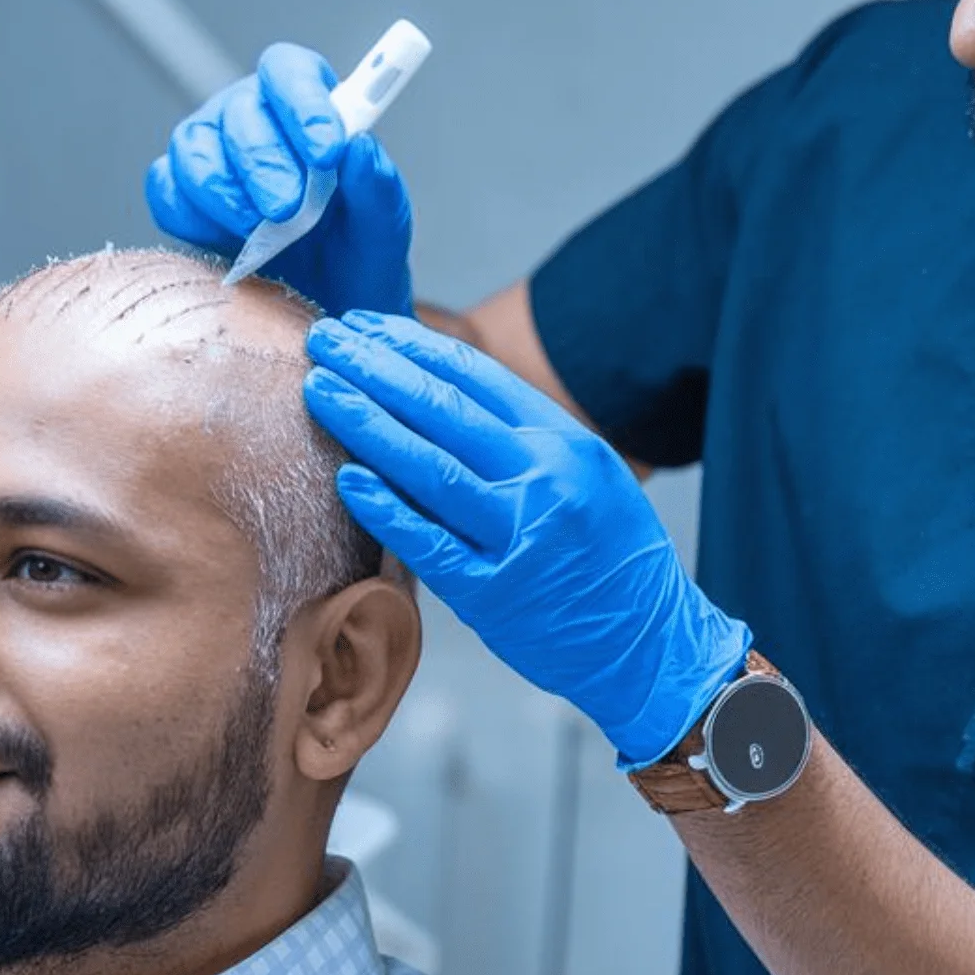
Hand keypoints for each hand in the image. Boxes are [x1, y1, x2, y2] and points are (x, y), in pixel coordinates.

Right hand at [144, 43, 413, 317]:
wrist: (327, 308)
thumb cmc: (356, 255)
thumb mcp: (383, 226)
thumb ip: (378, 184)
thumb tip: (359, 146)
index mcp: (308, 106)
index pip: (291, 71)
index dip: (303, 102)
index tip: (326, 148)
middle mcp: (253, 118)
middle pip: (240, 111)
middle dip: (263, 162)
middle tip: (287, 208)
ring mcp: (210, 153)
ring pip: (194, 146)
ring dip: (225, 192)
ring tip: (262, 235)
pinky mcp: (180, 196)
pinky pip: (168, 191)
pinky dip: (194, 219)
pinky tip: (229, 243)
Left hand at [302, 311, 751, 765]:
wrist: (654, 646)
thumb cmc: (610, 557)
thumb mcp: (586, 474)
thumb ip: (519, 439)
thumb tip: (431, 393)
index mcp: (565, 442)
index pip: (475, 376)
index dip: (411, 346)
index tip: (364, 327)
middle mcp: (546, 480)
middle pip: (445, 410)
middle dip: (376, 369)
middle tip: (325, 341)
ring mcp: (520, 537)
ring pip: (431, 468)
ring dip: (367, 423)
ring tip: (320, 391)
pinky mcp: (495, 595)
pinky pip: (430, 544)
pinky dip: (386, 510)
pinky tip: (348, 479)